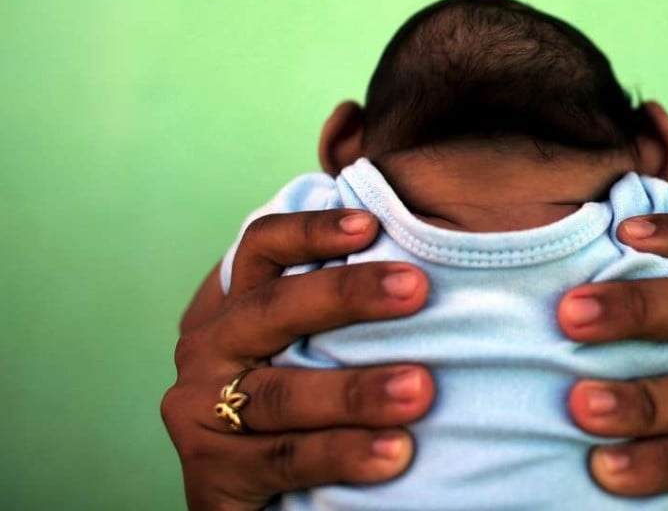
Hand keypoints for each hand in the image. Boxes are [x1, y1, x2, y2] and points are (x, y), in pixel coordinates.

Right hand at [161, 210, 435, 509]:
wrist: (260, 500)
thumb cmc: (306, 409)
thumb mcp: (309, 350)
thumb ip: (343, 314)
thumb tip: (425, 266)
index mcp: (236, 308)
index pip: (263, 250)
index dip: (311, 231)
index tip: (370, 225)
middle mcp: (209, 350)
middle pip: (273, 310)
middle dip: (347, 295)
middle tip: (416, 288)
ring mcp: (200, 413)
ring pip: (283, 394)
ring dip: (355, 391)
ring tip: (419, 389)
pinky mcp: (212, 476)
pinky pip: (285, 459)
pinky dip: (342, 454)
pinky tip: (395, 453)